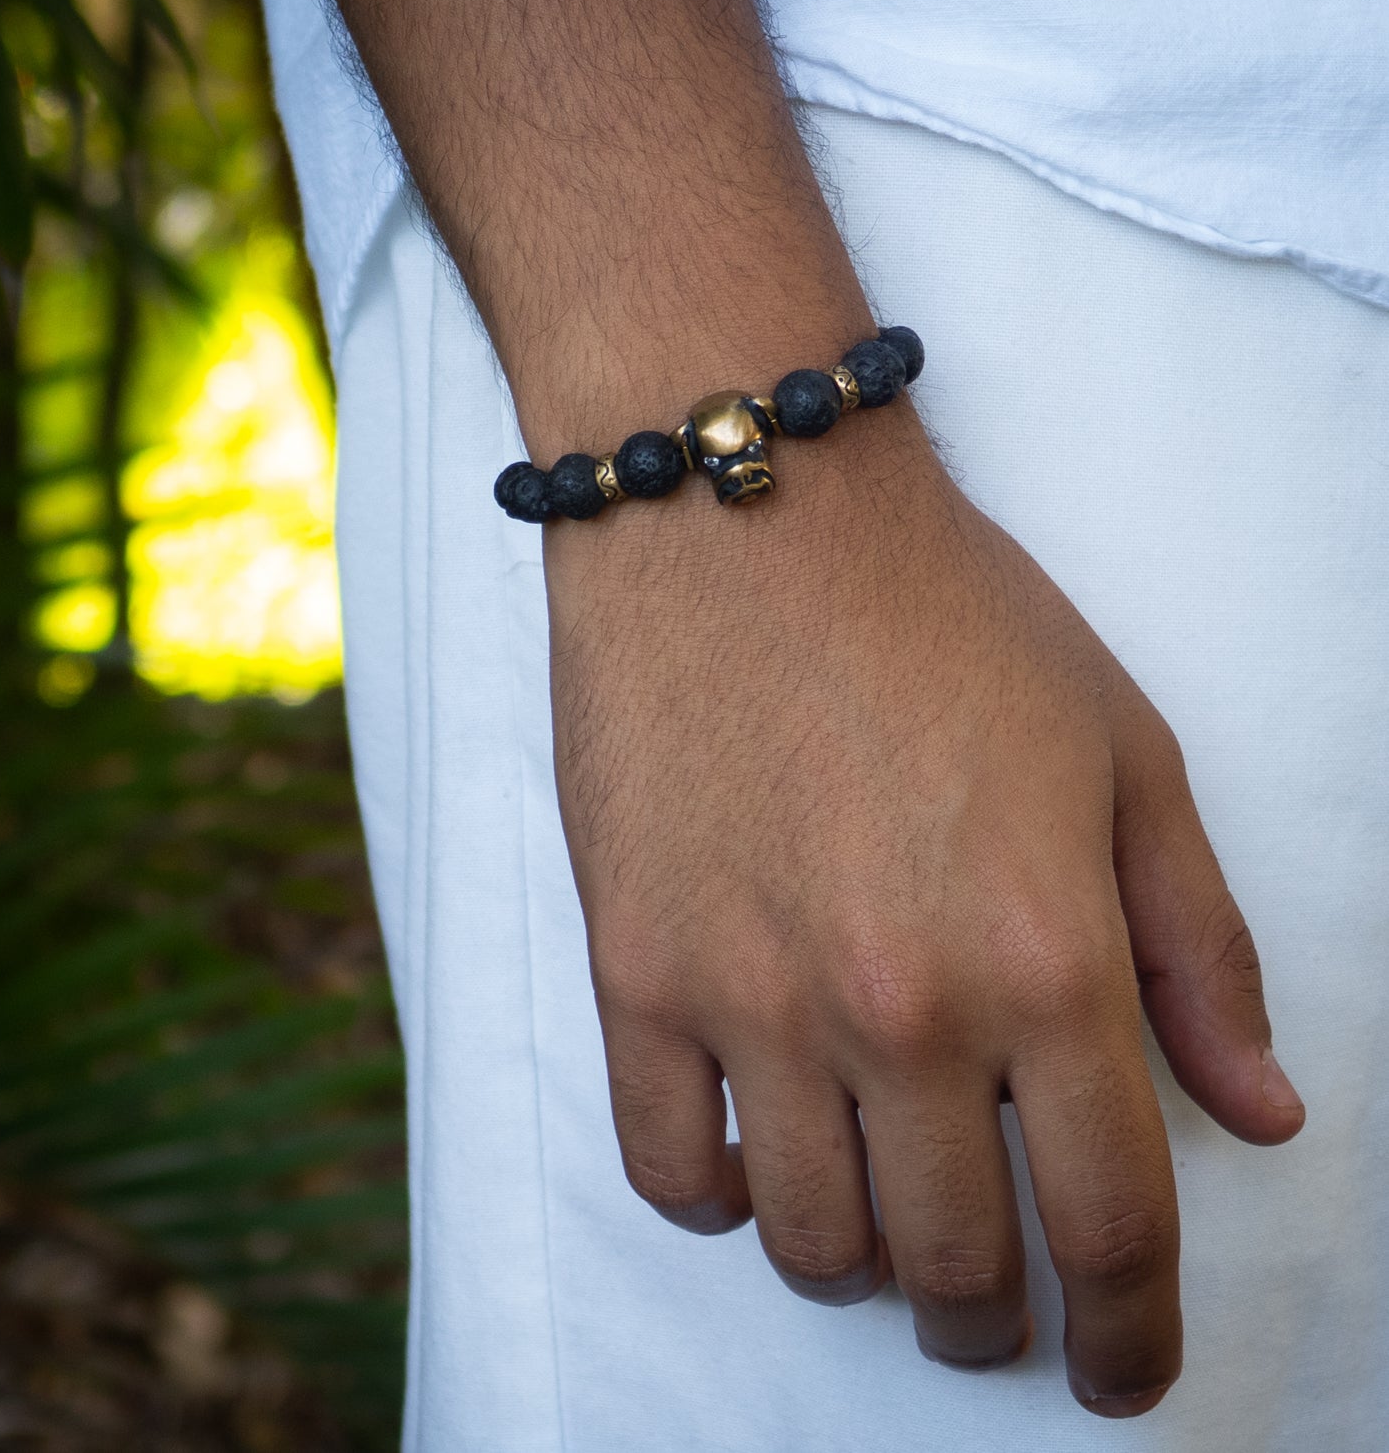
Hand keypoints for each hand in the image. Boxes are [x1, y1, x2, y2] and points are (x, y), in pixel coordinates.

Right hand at [543, 398, 1304, 1416]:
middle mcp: (898, 1007)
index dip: (1129, 1334)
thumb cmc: (944, 618)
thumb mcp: (1125, 757)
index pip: (1109, 1223)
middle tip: (997, 1306)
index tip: (1121, 1372)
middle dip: (994, 1322)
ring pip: (810, 1241)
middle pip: (954, 1264)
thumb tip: (1256, 1112)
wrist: (748, 522)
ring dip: (863, 1271)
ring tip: (881, 1230)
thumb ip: (1200, 952)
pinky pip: (668, 1167)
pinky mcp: (634, 969)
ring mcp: (749, 996)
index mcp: (1045, 958)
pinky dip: (723, 1205)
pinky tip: (756, 1166)